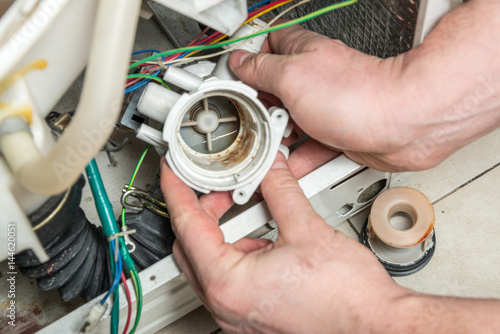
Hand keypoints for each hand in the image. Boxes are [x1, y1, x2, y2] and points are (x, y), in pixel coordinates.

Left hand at [161, 153, 410, 332]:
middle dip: (201, 210)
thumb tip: (270, 168)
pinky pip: (229, 278)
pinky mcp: (253, 315)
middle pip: (190, 247)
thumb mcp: (308, 230)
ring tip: (244, 206)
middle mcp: (226, 304)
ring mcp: (238, 313)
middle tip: (218, 186)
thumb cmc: (348, 299)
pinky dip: (236, 251)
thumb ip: (281, 191)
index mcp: (228, 283)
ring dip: (220, 231)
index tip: (174, 171)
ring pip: (208, 263)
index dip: (178, 190)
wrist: (377, 327)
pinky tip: (260, 234)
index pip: (187, 226)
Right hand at [229, 0, 499, 171]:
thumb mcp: (292, 77)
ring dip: (278, 139)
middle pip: (274, 93)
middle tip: (248, 122)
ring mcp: (326, 109)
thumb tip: (239, 62)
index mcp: (301, 55)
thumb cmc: (359, 96)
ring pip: (291, 124)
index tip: (230, 82)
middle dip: (259, 110)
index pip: (265, 49)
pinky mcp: (338, 135)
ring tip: (266, 148)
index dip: (246, 64)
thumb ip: (261, 70)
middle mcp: (314, 80)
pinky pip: (311, 147)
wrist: (405, 126)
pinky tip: (289, 168)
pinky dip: (300, 159)